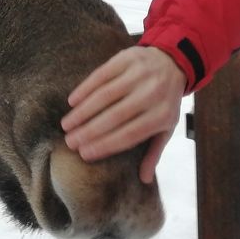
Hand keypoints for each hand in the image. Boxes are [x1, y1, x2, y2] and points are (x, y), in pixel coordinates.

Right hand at [61, 46, 186, 184]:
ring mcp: (138, 74)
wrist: (173, 62)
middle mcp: (151, 94)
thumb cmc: (165, 101)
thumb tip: (144, 179)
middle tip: (70, 142)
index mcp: (162, 115)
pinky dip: (84, 89)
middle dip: (89, 131)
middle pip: (114, 116)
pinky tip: (72, 101)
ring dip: (82, 112)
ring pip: (104, 95)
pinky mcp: (126, 59)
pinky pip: (101, 75)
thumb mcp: (167, 126)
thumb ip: (155, 151)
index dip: (105, 145)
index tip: (84, 154)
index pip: (129, 135)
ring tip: (67, 125)